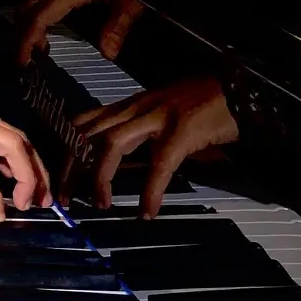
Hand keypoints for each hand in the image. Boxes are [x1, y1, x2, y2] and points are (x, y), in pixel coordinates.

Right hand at [15, 0, 144, 64]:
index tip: (23, 59)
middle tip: (29, 55)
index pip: (39, 18)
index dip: (27, 40)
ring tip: (42, 42)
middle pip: (26, 7)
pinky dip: (37, 8)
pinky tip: (50, 19)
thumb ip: (117, 26)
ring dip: (30, 21)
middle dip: (22, 33)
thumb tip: (108, 51)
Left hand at [67, 78, 238, 216]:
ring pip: (111, 144)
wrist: (240, 88)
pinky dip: (150, 191)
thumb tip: (123, 163)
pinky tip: (147, 212)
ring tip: (101, 204)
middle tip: (64, 198)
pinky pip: (159, 164)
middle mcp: (135, 107)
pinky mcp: (182, 131)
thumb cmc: (203, 103)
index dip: (66, 150)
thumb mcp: (161, 115)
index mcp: (129, 105)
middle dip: (69, 167)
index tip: (60, 178)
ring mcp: (157, 117)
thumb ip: (140, 134)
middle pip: (86, 133)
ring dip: (99, 177)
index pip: (82, 123)